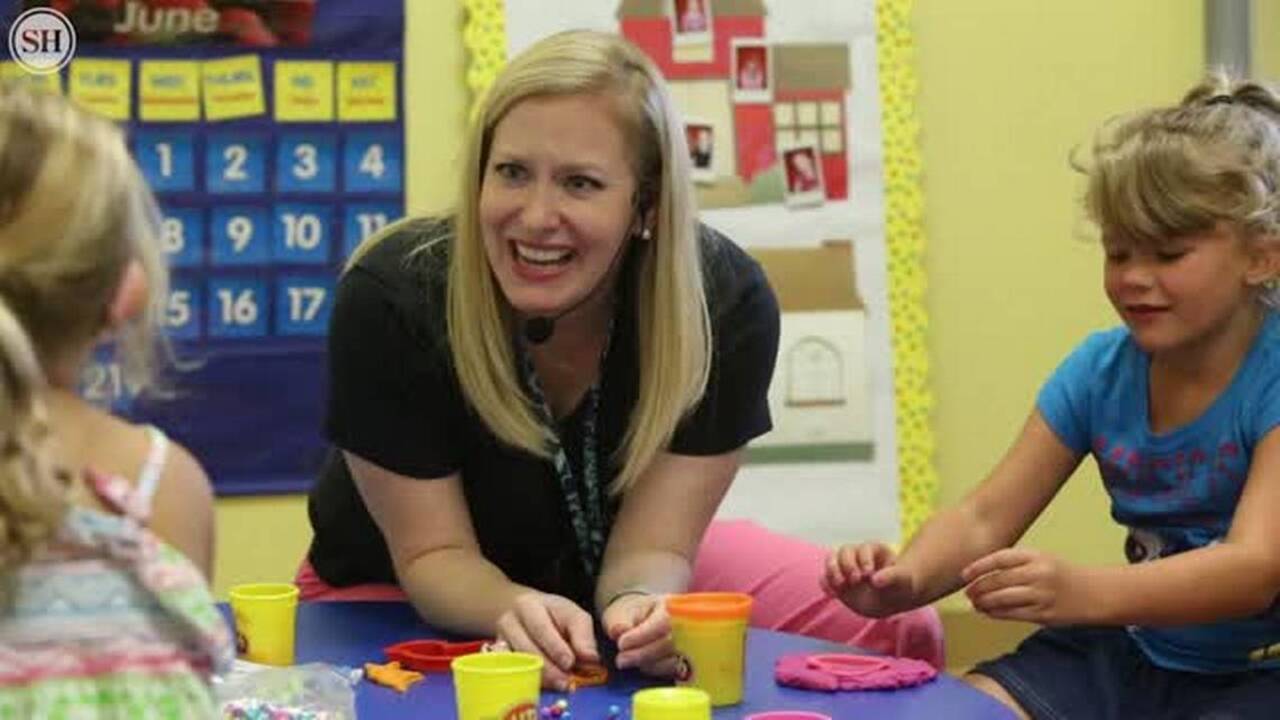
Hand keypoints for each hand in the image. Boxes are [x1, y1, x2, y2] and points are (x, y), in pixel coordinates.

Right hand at [495, 592, 598, 690]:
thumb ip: (583, 635)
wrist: (526, 614)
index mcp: (528, 605)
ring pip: (516, 663)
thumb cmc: (554, 615)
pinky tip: (541, 686)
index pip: (540, 628)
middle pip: (526, 648)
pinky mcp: (496, 657)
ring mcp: (499, 640)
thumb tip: (591, 658)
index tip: (570, 662)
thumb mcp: (573, 615)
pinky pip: (508, 673)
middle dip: (548, 668)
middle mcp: (508, 621)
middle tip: (566, 682)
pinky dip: (525, 681)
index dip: (555, 647)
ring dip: (539, 677)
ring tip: (559, 685)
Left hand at [600, 592, 675, 676]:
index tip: (621, 644)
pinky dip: (656, 672)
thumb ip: (620, 621)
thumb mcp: (621, 612)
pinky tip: (641, 667)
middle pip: (669, 643)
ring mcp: (686, 645)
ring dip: (648, 665)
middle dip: (642, 655)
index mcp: (668, 606)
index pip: (662, 622)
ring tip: (626, 662)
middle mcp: (683, 625)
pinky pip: (675, 672)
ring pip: (673, 661)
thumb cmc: (630, 614)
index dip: (642, 636)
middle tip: (620, 659)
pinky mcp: (683, 662)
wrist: (637, 622)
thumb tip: (619, 630)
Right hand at [821, 542, 919, 617]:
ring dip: (832, 571)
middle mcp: (857, 555)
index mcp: (875, 550)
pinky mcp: (837, 579)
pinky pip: (825, 578)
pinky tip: (833, 595)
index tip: (868, 573)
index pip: (864, 549)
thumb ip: (890, 577)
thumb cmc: (899, 586)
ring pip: (831, 560)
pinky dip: (826, 584)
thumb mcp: (901, 580)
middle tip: (855, 580)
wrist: (890, 599)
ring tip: (840, 584)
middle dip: (847, 565)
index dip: (865, 560)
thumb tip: (875, 580)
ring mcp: (845, 566)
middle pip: (844, 551)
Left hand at [961, 548, 1092, 624]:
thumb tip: (981, 574)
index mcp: (1035, 556)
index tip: (964, 574)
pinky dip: (996, 614)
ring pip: (1003, 599)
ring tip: (975, 604)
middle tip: (967, 593)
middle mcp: (1038, 573)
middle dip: (978, 588)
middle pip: (998, 581)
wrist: (1094, 593)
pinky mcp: (1044, 614)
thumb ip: (1015, 565)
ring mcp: (1041, 595)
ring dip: (984, 603)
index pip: (999, 559)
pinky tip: (988, 612)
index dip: (978, 567)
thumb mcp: (1041, 560)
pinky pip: (1013, 614)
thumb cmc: (1061, 575)